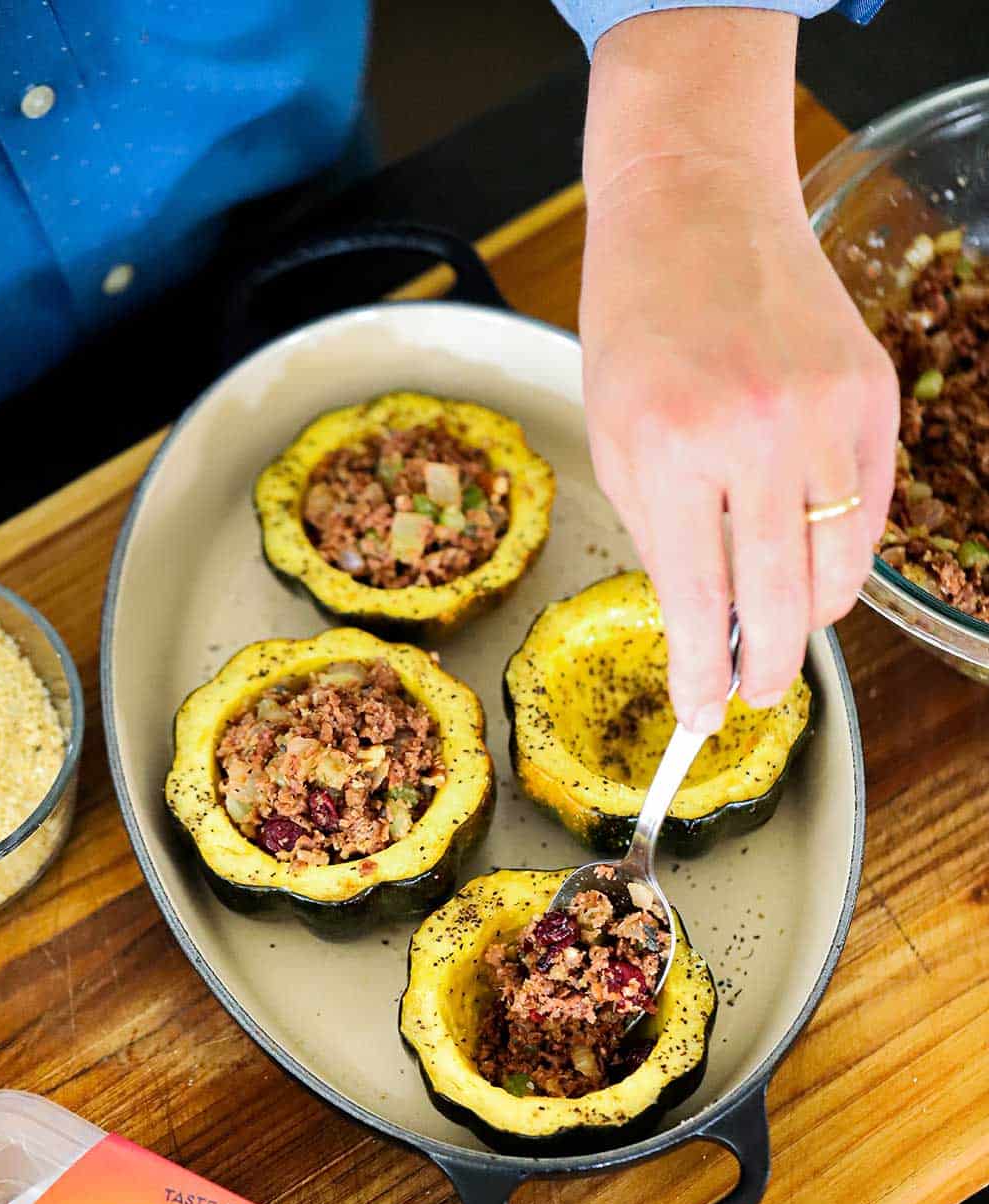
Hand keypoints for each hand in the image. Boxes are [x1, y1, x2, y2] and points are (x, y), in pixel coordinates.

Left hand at [579, 11, 899, 731]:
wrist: (695, 204)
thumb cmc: (637, 323)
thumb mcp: (615, 439)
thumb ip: (660, 537)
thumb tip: (704, 625)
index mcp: (671, 449)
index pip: (697, 602)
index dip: (702, 675)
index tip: (701, 715)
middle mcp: (757, 434)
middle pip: (784, 604)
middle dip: (767, 671)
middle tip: (754, 697)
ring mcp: (826, 412)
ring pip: (838, 569)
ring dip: (808, 619)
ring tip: (779, 629)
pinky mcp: (872, 393)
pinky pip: (869, 512)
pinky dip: (841, 555)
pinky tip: (809, 564)